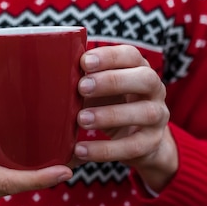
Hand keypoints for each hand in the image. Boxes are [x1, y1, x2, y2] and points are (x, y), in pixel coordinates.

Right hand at [0, 80, 72, 205]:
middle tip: (76, 152)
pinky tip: (38, 165)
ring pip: (14, 190)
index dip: (36, 179)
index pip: (4, 182)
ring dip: (36, 177)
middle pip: (17, 186)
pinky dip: (23, 180)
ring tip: (63, 156)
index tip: (65, 171)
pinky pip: (7, 193)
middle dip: (46, 174)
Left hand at [72, 45, 177, 192]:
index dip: (110, 57)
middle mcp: (155, 90)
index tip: (84, 62)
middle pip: (146, 79)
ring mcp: (157, 117)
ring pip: (145, 113)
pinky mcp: (151, 143)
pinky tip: (81, 150)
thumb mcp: (99, 89)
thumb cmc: (110, 103)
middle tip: (82, 87)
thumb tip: (48, 70)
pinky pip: (132, 147)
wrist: (137, 140)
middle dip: (113, 81)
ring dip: (111, 115)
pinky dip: (105, 150)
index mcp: (139, 69)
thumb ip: (83, 79)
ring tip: (81, 119)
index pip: (131, 55)